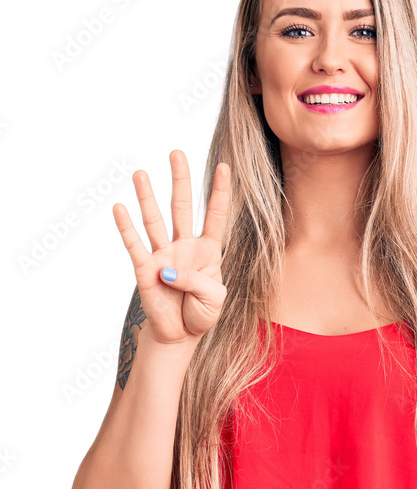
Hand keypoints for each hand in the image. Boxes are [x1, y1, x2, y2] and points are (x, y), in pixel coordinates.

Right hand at [112, 151, 230, 344]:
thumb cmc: (200, 313)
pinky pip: (134, 245)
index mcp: (208, 250)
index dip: (220, 192)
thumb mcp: (214, 299)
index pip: (215, 216)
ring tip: (140, 173)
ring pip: (155, 220)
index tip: (224, 166)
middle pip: (182, 207)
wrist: (180, 335)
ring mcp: (163, 255)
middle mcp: (184, 246)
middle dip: (180, 180)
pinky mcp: (145, 269)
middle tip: (176, 153)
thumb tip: (166, 271)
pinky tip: (119, 208)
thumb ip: (197, 282)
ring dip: (147, 197)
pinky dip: (126, 228)